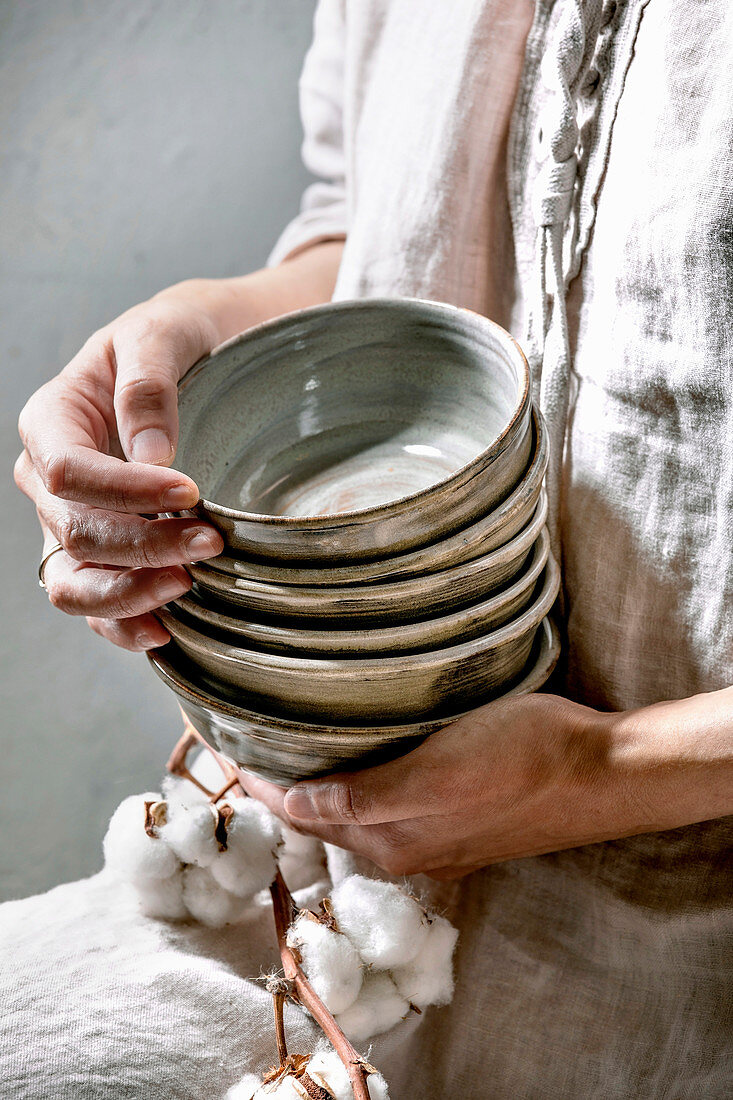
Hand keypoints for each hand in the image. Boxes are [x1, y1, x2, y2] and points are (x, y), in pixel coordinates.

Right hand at [15, 292, 224, 649]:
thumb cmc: (181, 338)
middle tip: (211, 542)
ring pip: (73, 582)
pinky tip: (164, 630)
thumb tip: (151, 454)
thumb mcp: (163, 333)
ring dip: (128, 593)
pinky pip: (96, 602)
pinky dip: (123, 622)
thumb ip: (148, 385)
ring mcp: (71, 521)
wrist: (208, 355)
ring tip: (186, 587)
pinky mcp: (103, 553)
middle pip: (76, 532)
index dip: (126, 492)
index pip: (69, 472)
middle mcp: (50, 478)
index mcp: (52, 419)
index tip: (191, 493)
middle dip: (143, 546)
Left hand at [240, 688, 732, 878]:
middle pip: (323, 816)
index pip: (301, 811)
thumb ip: (364, 799)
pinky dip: (358, 787)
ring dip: (320, 786)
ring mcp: (436, 837)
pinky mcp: (462, 821)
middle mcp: (406, 846)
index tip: (228, 744)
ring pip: (355, 813)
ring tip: (296, 743)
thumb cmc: (522, 757)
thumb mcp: (436, 773)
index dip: (260, 781)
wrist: (600, 771)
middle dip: (283, 785)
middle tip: (253, 738)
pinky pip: (389, 807)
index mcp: (392, 837)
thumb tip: (294, 808)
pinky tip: (363, 758)